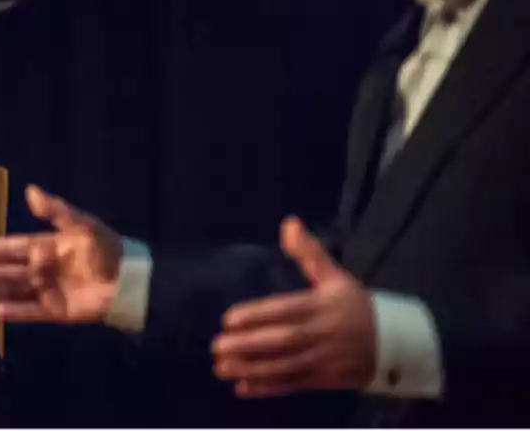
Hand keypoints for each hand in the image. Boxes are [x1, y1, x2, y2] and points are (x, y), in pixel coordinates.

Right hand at [0, 184, 122, 322]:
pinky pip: (29, 311)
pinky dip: (12, 312)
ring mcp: (46, 291)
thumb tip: (30, 190)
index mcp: (44, 246)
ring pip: (12, 292)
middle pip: (6, 271)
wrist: (130, 281)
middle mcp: (41, 268)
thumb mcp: (82, 225)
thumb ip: (56, 211)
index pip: (9, 248)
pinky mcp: (55, 311)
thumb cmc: (106, 249)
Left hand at [212, 216, 375, 396]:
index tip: (228, 319)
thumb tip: (289, 224)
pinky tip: (242, 388)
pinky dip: (268, 388)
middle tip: (216, 346)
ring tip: (221, 367)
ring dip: (251, 369)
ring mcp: (323, 360)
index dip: (257, 315)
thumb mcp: (336, 277)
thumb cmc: (356, 306)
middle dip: (248, 345)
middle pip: (282, 341)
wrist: (396, 343)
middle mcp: (321, 334)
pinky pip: (293, 385)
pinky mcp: (324, 380)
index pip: (285, 310)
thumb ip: (310, 253)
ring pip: (284, 366)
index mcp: (321, 306)